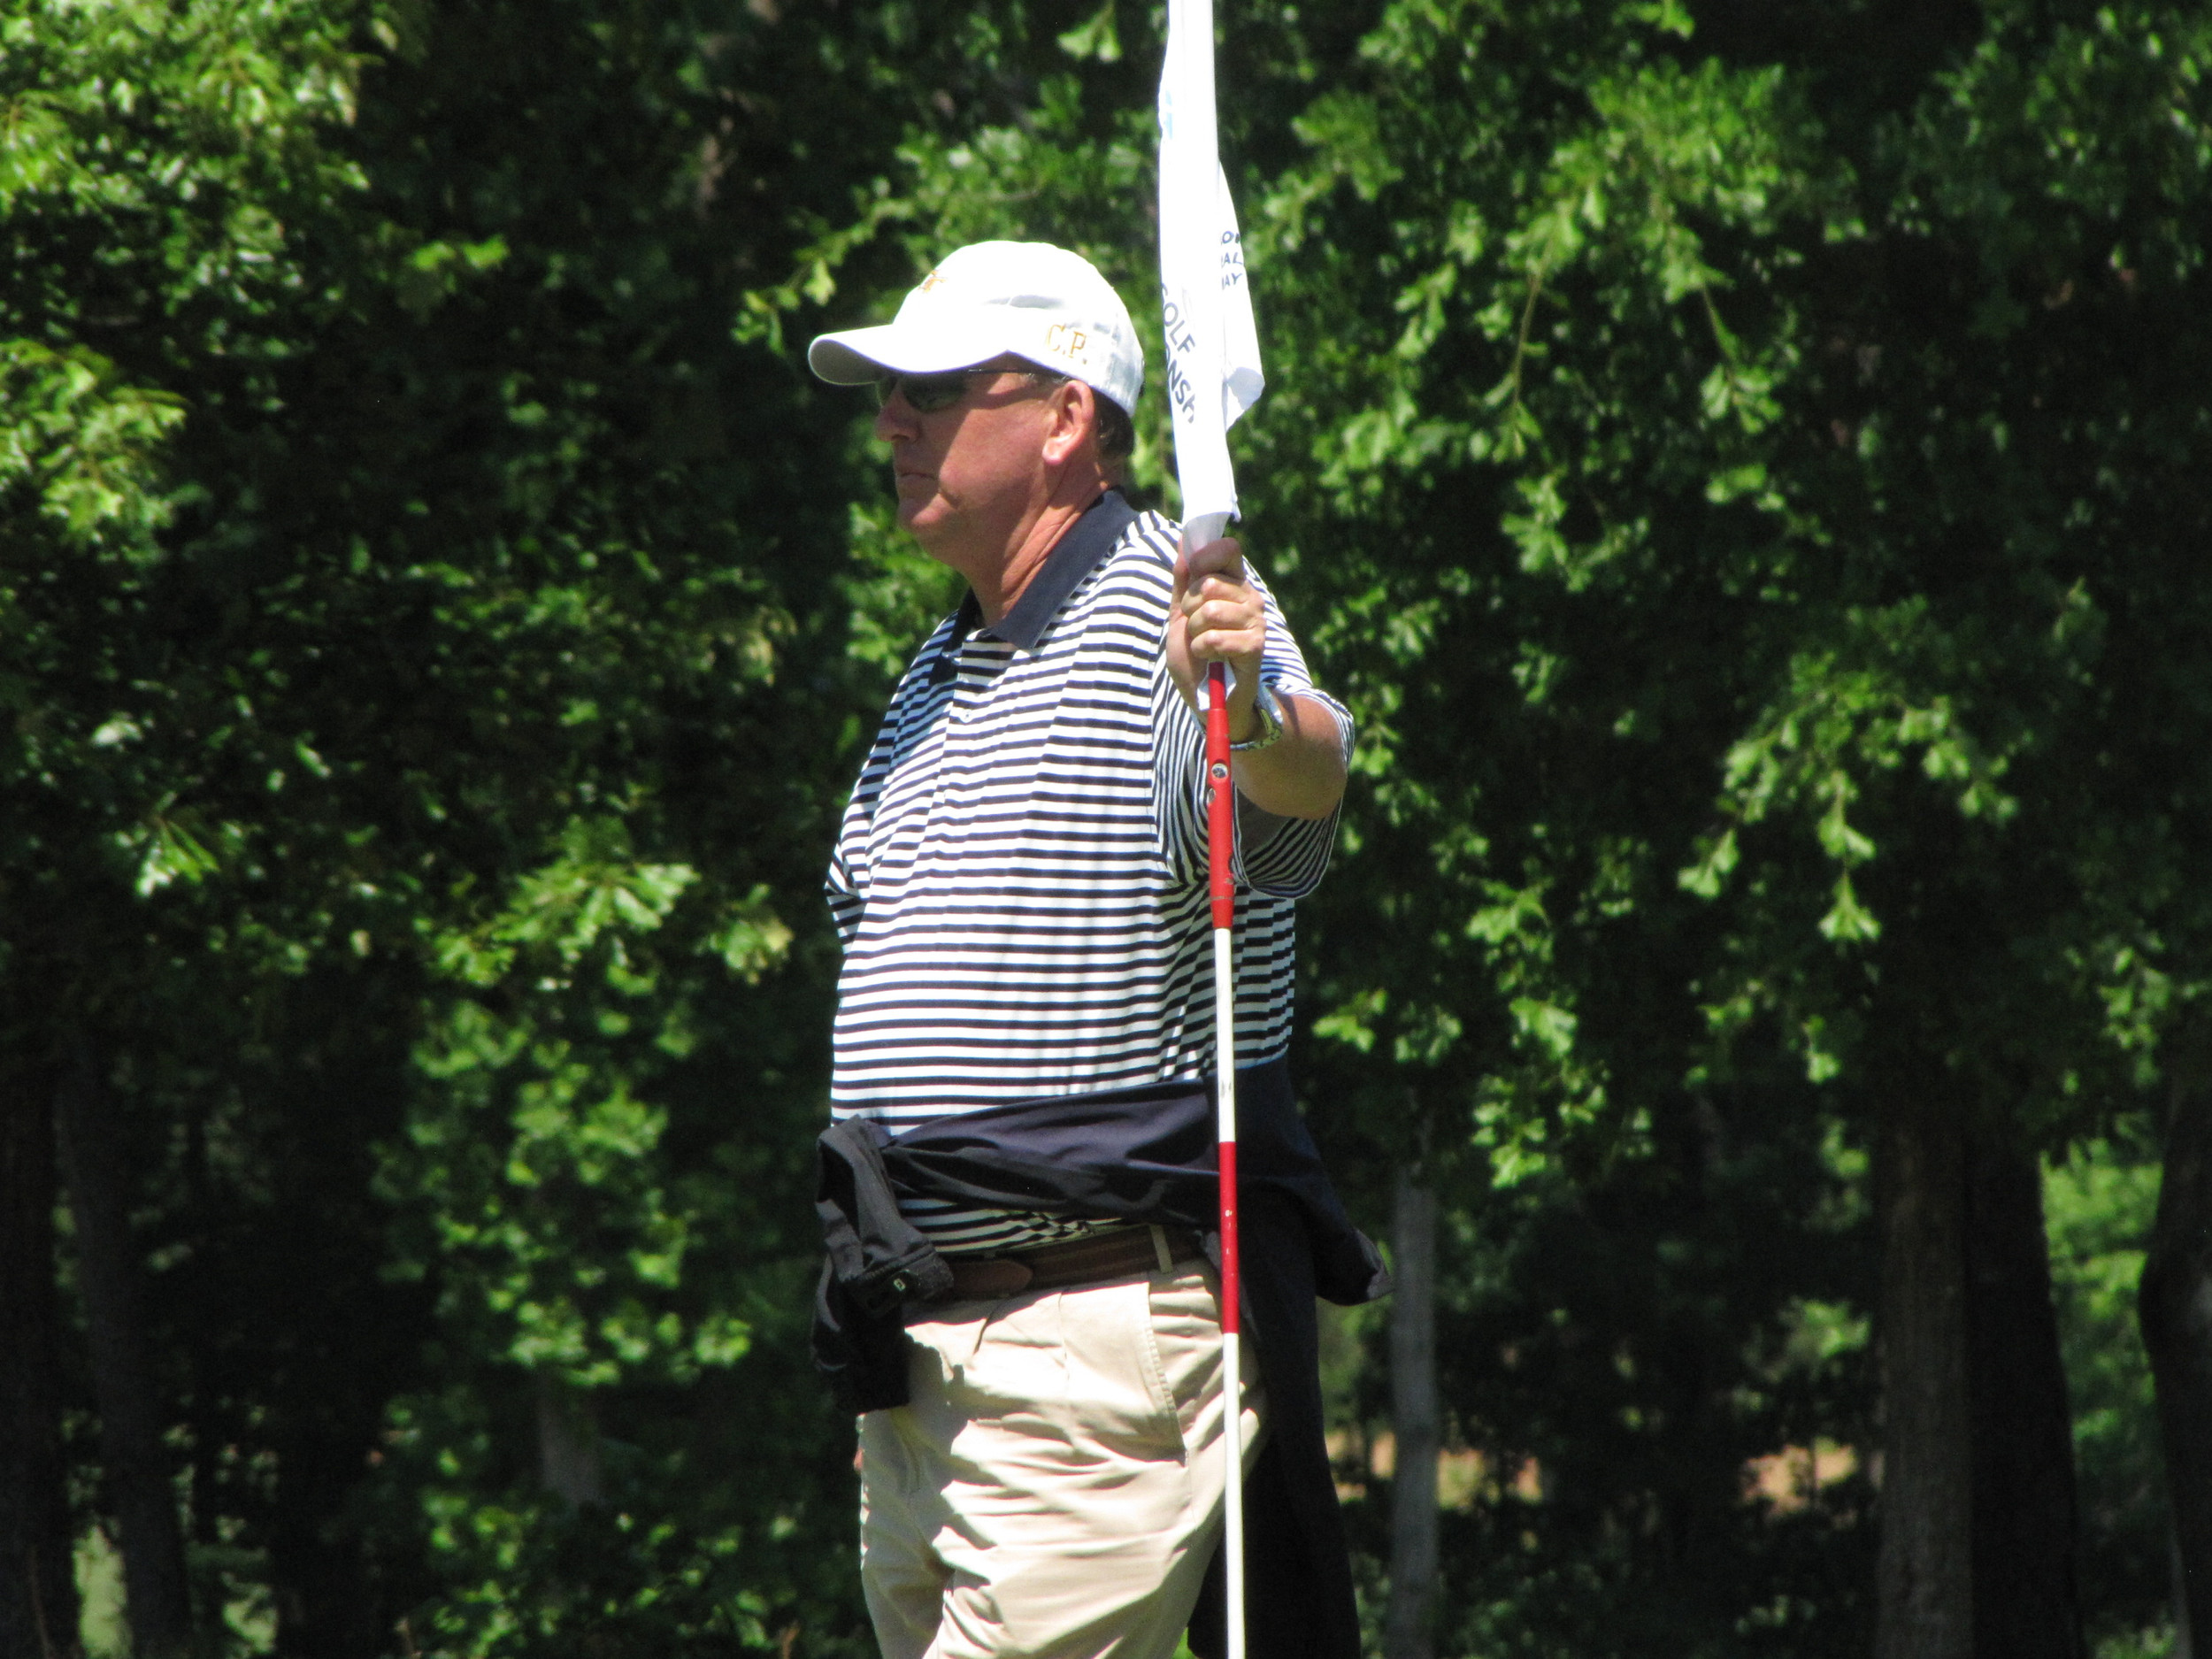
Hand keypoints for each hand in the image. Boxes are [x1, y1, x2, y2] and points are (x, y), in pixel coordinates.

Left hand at [1166, 535, 1263, 740]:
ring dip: (1195, 633)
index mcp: (1234, 584)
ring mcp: (1256, 621)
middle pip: (1208, 583)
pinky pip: (1214, 638)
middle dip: (1189, 609)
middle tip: (1196, 627)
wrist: (1207, 697)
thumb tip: (1183, 540)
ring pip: (1210, 611)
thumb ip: (1183, 579)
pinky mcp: (1255, 646)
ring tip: (1204, 646)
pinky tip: (1211, 659)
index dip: (1204, 559)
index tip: (1193, 580)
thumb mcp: (1181, 613)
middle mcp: (1250, 597)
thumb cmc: (1195, 655)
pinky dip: (1202, 651)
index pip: (1227, 549)